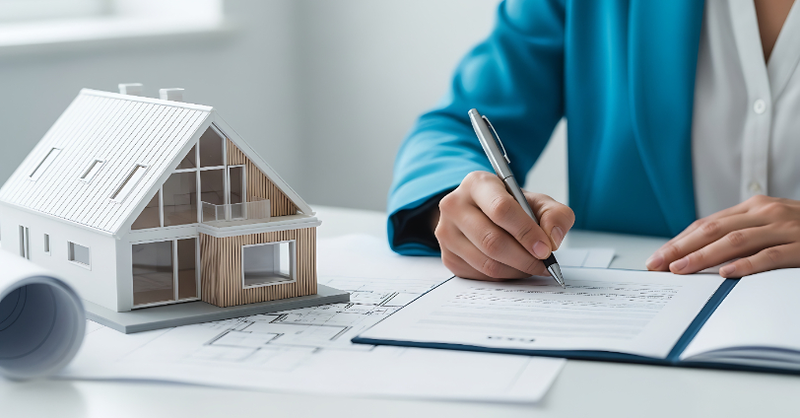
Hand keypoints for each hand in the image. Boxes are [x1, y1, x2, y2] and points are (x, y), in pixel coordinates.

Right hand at [434, 171, 574, 280]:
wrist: (482, 213)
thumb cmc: (511, 206)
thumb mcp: (537, 202)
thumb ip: (555, 214)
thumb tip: (553, 239)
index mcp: (477, 184)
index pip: (501, 209)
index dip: (526, 232)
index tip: (546, 249)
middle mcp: (454, 205)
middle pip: (492, 241)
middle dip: (524, 258)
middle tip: (544, 264)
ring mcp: (446, 233)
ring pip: (486, 263)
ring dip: (516, 270)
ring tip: (532, 266)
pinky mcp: (447, 256)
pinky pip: (480, 275)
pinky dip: (504, 276)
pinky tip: (514, 267)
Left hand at [646, 195, 799, 277]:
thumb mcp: (771, 225)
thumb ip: (741, 233)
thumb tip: (698, 253)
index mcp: (755, 207)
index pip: (707, 224)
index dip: (679, 240)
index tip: (657, 257)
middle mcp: (767, 213)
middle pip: (713, 230)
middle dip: (681, 248)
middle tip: (657, 265)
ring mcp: (786, 228)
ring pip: (735, 241)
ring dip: (703, 257)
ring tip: (680, 270)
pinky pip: (771, 256)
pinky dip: (747, 265)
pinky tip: (726, 273)